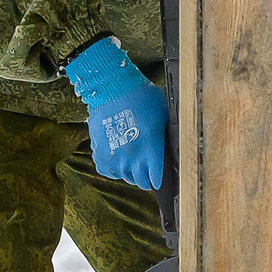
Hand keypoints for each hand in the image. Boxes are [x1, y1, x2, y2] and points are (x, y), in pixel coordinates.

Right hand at [61, 37, 168, 190]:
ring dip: (129, 172)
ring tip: (132, 163)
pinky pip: (109, 172)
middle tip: (145, 173)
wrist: (112, 88)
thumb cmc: (141, 97)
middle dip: (145, 179)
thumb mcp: (163, 115)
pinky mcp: (100, 155)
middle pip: (141, 182)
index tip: (157, 178)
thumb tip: (170, 143)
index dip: (157, 179)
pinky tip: (118, 160)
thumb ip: (163, 135)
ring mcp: (115, 158)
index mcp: (151, 149)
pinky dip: (113, 168)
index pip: (156, 177)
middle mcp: (133, 158)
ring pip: (125, 177)